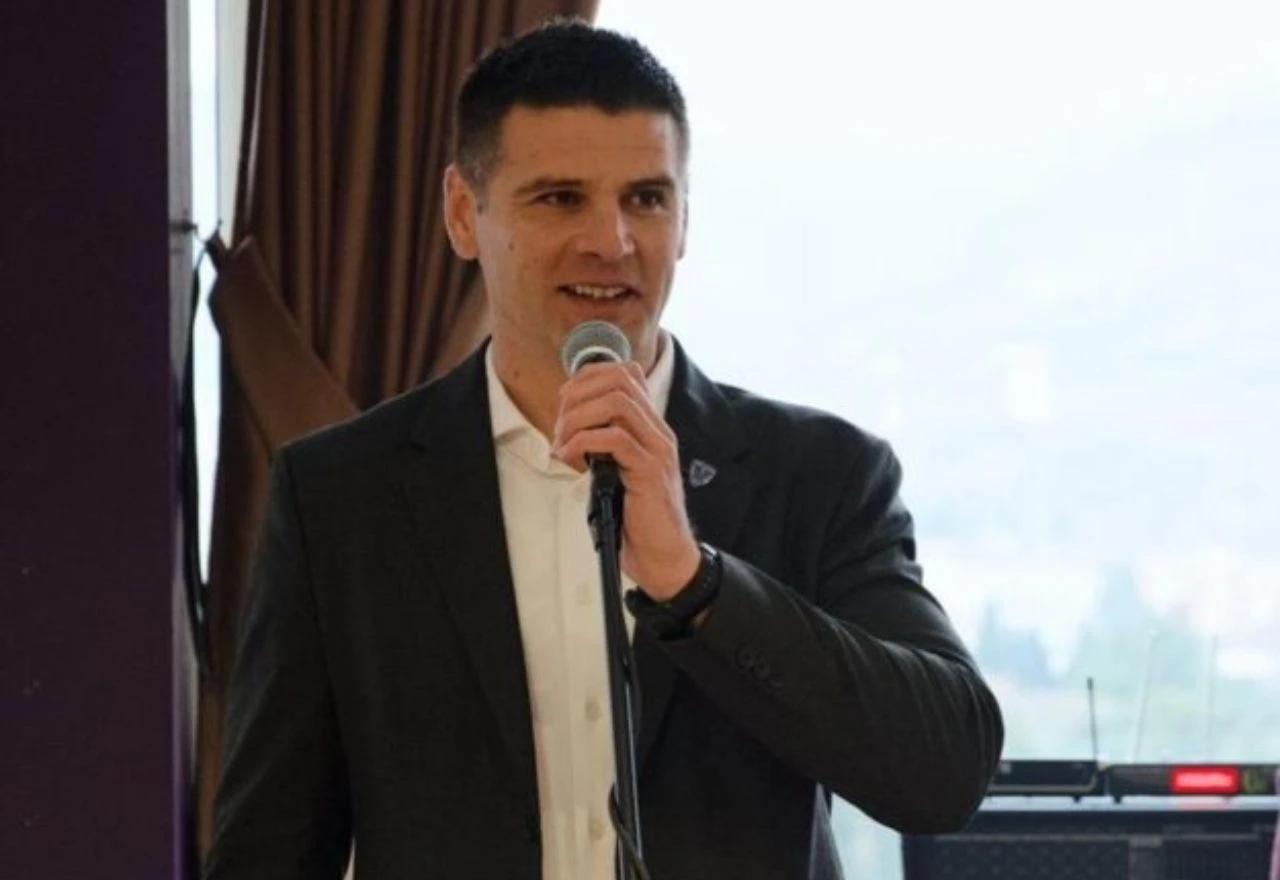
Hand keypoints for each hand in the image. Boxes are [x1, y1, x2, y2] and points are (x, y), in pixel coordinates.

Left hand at [551, 361, 699, 599]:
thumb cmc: (636, 518)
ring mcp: (658, 449)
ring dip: (578, 418)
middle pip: (618, 379)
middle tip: (559, 427)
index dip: (587, 378)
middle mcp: (658, 431)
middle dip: (578, 395)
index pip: (625, 374)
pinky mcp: (650, 471)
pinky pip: (614, 439)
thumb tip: (569, 429)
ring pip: (616, 404)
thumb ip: (602, 446)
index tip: (564, 404)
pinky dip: (583, 443)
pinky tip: (571, 460)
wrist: (664, 556)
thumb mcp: (616, 471)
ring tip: (563, 444)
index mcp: (651, 427)